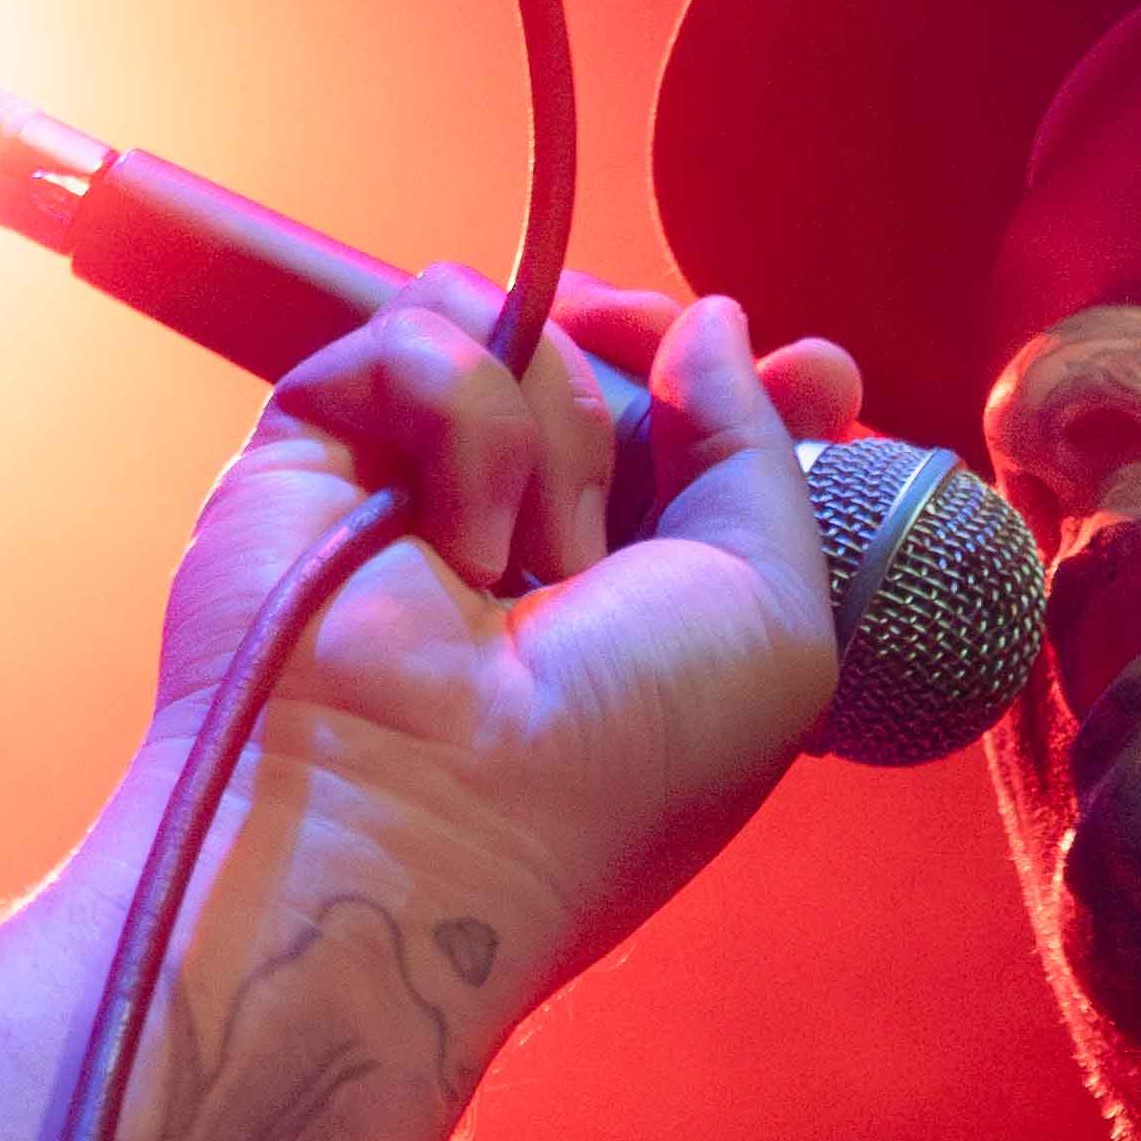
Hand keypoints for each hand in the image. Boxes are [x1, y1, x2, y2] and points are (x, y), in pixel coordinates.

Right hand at [150, 261, 875, 986]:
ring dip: (556, 432)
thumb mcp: (776, 618)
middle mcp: (531, 520)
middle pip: (603, 345)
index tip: (821, 373)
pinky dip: (458, 421)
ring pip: (513, 324)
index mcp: (643, 574)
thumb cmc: (620, 754)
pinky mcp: (320, 444)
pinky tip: (452, 546)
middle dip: (648, 352)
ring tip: (530, 566)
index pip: (695, 415)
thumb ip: (760, 450)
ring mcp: (416, 478)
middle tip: (650, 388)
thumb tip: (716, 323)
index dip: (753, 374)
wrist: (432, 817)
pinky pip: (416, 335)